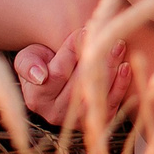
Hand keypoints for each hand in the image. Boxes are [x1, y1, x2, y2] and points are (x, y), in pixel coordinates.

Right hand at [15, 16, 131, 126]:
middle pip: (79, 85)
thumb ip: (28, 64)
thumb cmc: (40, 62)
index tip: (85, 31)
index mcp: (36, 98)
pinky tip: (125, 67)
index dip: (72, 51)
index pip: (58, 73)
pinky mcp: (95, 122)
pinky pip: (110, 105)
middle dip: (95, 59)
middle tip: (108, 36)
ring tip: (118, 46)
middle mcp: (54, 114)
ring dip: (110, 70)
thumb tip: (40, 76)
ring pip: (95, 95)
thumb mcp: (28, 58)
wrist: (55, 77)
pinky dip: (120, 86)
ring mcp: (76, 121)